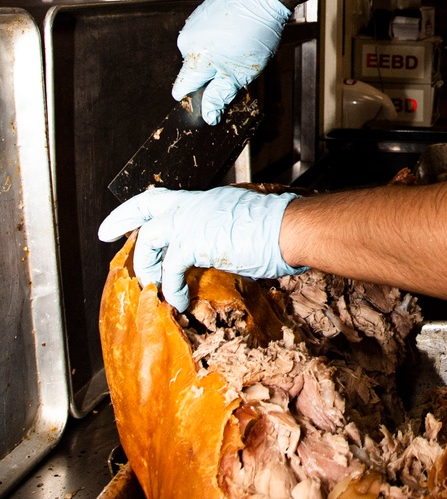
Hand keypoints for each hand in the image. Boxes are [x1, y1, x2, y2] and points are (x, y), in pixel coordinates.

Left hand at [98, 185, 305, 310]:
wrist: (289, 228)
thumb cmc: (278, 227)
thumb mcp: (242, 222)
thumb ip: (221, 231)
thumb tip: (219, 246)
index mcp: (206, 200)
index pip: (167, 199)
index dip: (143, 208)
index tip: (128, 217)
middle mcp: (195, 205)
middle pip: (147, 206)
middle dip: (122, 219)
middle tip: (105, 234)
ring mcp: (193, 220)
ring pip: (150, 239)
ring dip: (147, 265)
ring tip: (154, 284)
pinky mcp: (194, 241)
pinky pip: (170, 268)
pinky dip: (170, 286)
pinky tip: (177, 299)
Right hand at [172, 0, 290, 124]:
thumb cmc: (256, 33)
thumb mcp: (241, 73)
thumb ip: (220, 95)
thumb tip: (208, 116)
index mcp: (196, 59)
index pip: (181, 89)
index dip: (195, 98)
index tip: (210, 98)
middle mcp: (188, 42)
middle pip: (192, 71)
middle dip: (211, 75)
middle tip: (235, 67)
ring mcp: (193, 26)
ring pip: (199, 53)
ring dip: (215, 57)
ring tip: (237, 46)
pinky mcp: (200, 15)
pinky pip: (203, 36)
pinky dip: (216, 41)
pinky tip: (234, 34)